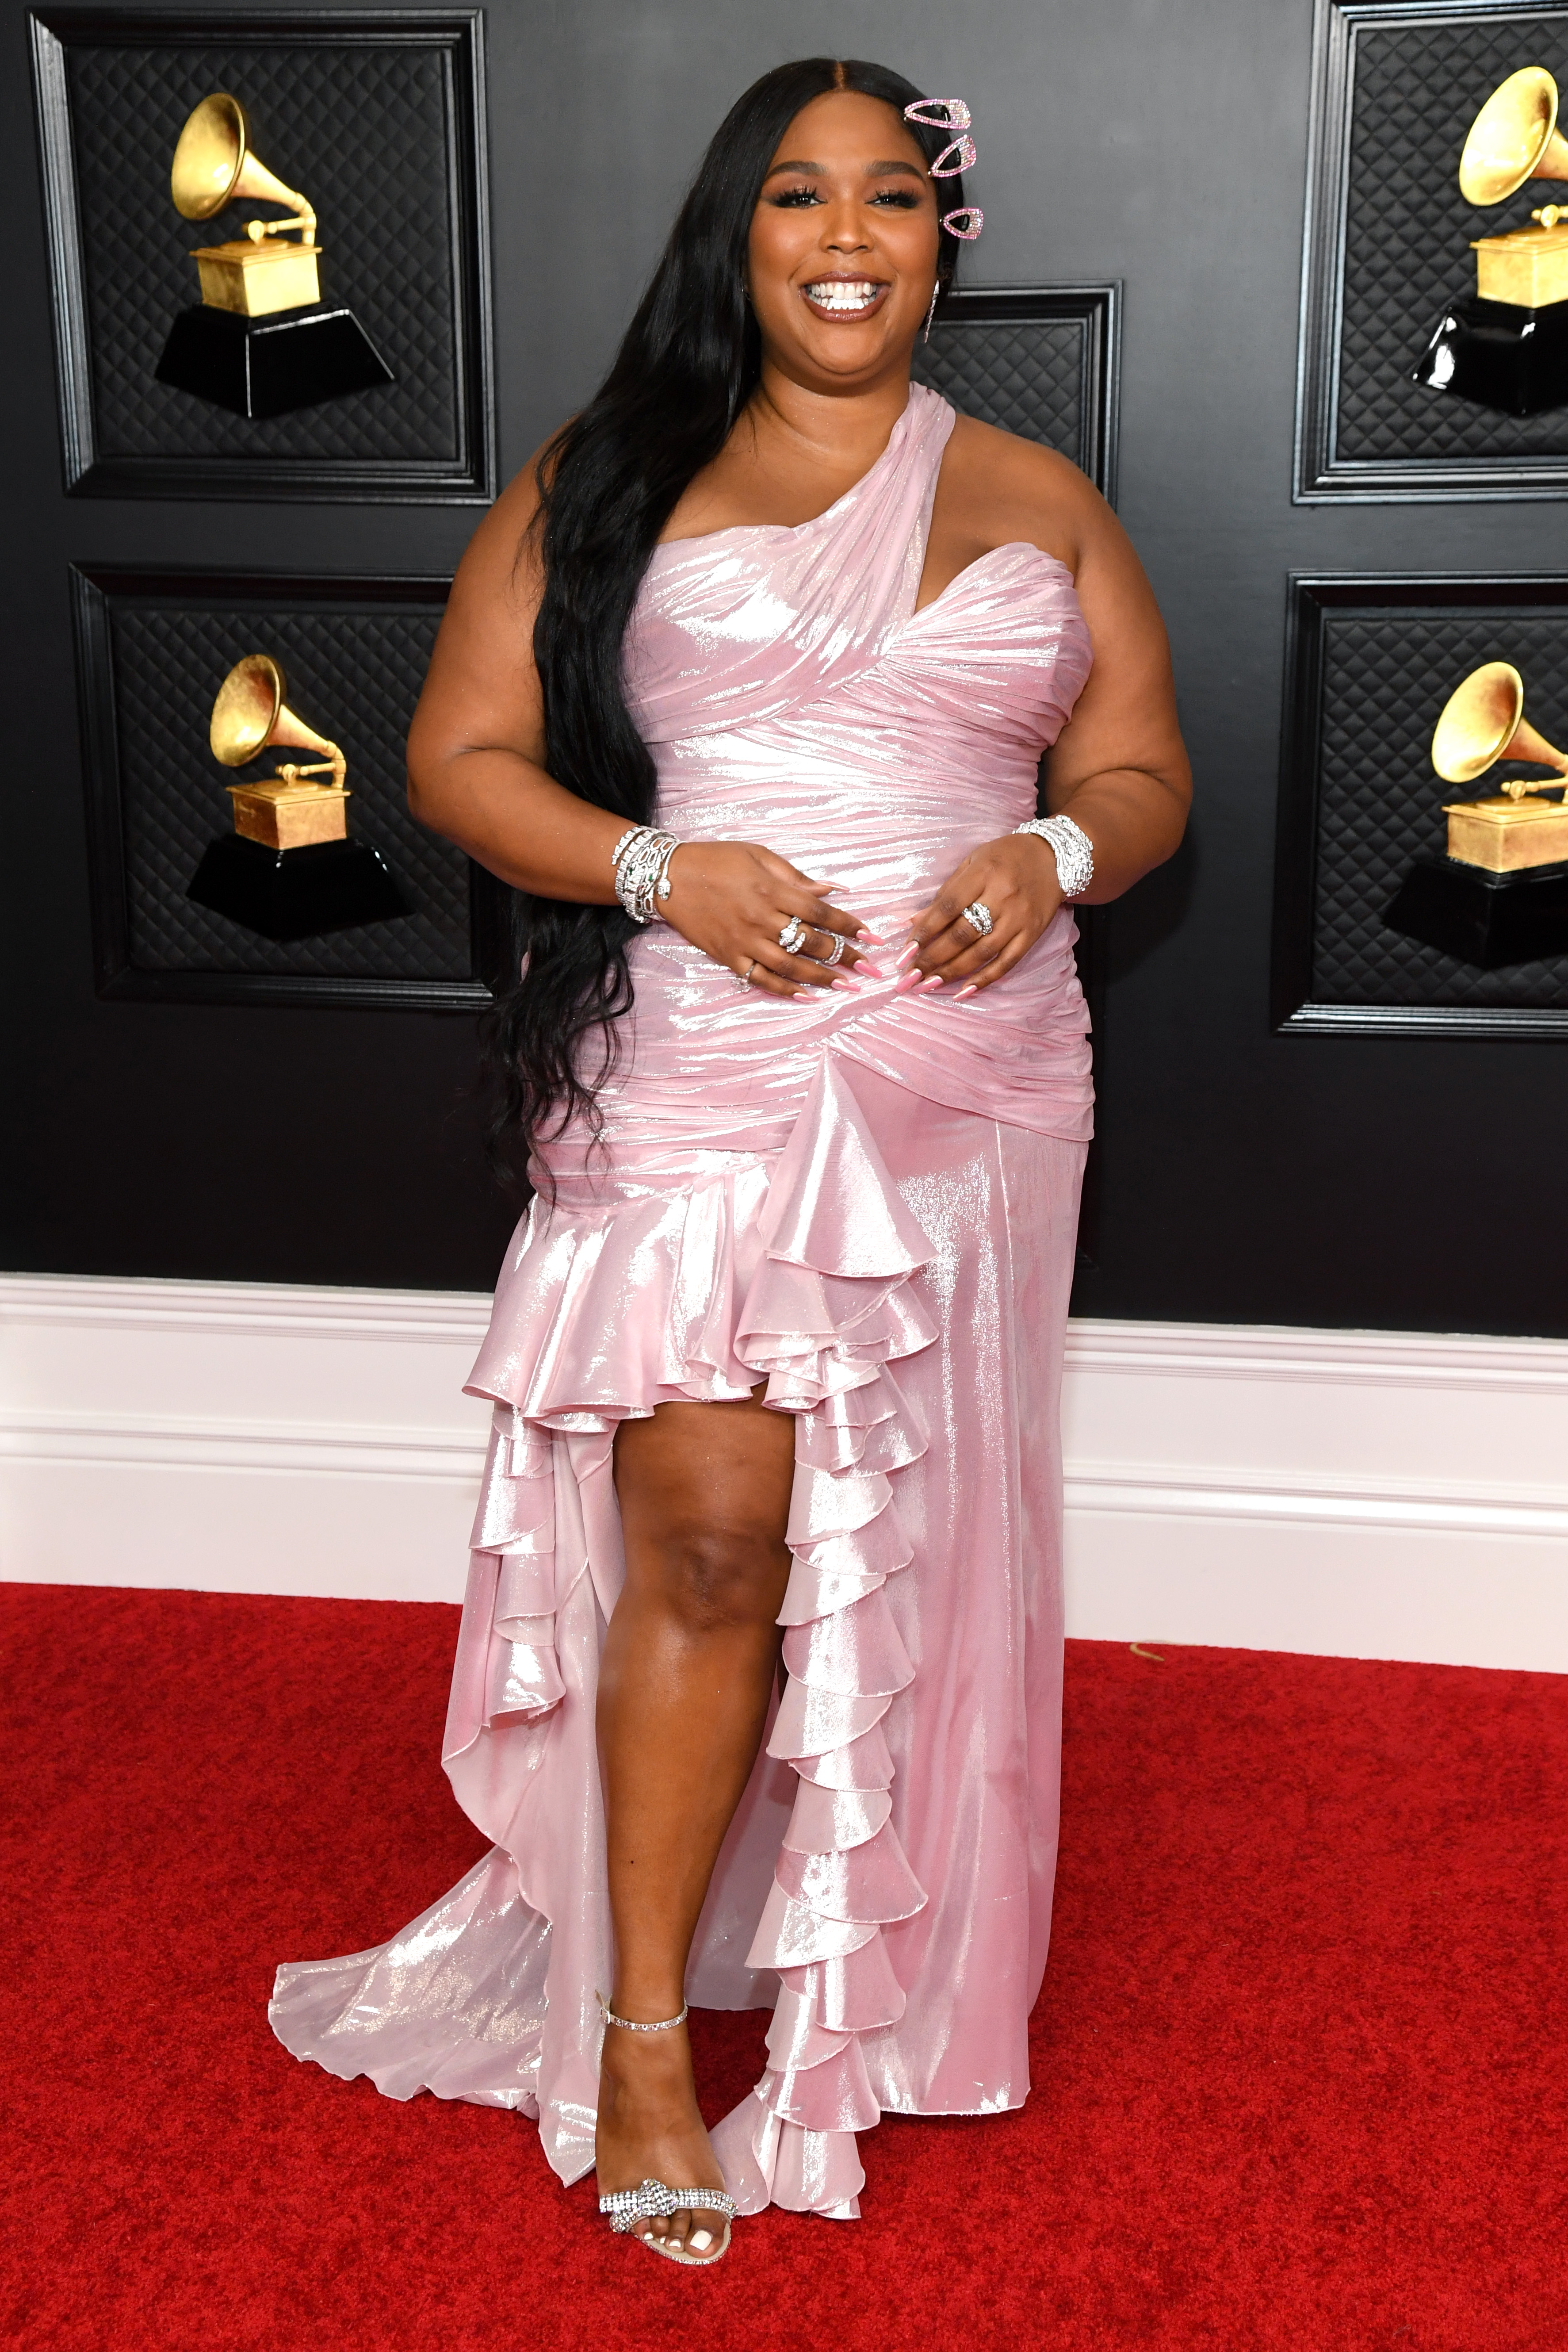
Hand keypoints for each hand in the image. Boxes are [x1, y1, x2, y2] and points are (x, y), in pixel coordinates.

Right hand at [662, 841, 882, 995]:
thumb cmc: (716, 860)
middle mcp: (761, 919)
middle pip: (810, 942)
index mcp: (771, 890)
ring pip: (789, 966)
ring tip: (845, 986)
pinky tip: (805, 996)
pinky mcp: (728, 956)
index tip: (871, 936)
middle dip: (844, 956)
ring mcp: (744, 941)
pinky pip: (759, 978)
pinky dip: (783, 989)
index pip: (820, 912)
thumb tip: (833, 890)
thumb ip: (796, 876)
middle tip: (868, 968)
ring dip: (820, 978)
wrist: (667, 877)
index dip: (849, 925)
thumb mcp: (759, 855)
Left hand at [906, 834, 1063, 994]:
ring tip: (928, 984)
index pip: (948, 907)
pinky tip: (963, 991)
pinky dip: (984, 979)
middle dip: (933, 958)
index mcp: (983, 874)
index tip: (906, 951)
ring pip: (982, 952)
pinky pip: (1007, 962)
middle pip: (962, 934)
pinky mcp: (1032, 933)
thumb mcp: (972, 863)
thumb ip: (945, 893)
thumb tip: (913, 923)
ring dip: (952, 972)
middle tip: (910, 976)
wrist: (1053, 857)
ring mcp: (1019, 918)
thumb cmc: (1005, 857)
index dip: (925, 931)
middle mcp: (1002, 897)